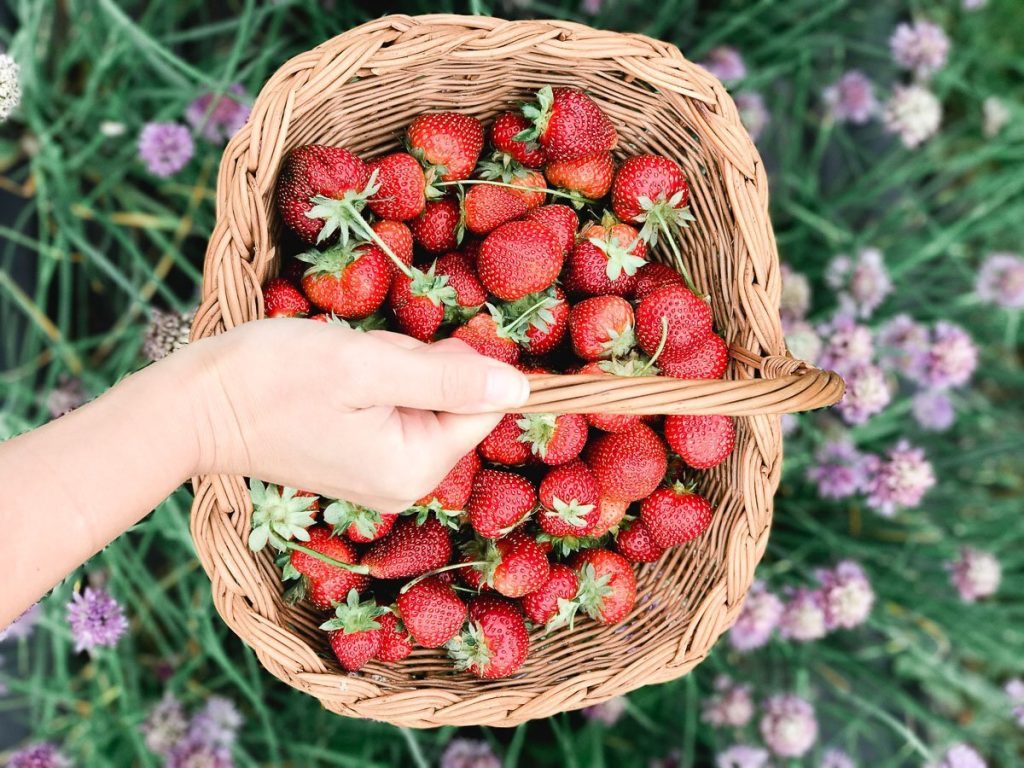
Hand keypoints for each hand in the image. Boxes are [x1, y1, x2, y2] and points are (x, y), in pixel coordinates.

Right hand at [185, 318, 529, 511]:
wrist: (194, 406)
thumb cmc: (273, 378)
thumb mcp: (367, 366)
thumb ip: (448, 376)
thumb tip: (522, 388)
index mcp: (415, 467)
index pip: (483, 404)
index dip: (453, 362)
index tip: (398, 355)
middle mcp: (406, 482)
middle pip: (452, 398)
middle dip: (412, 365)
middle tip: (357, 364)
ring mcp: (383, 475)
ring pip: (421, 394)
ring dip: (387, 368)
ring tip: (335, 372)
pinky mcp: (362, 459)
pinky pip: (393, 405)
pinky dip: (370, 382)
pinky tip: (330, 384)